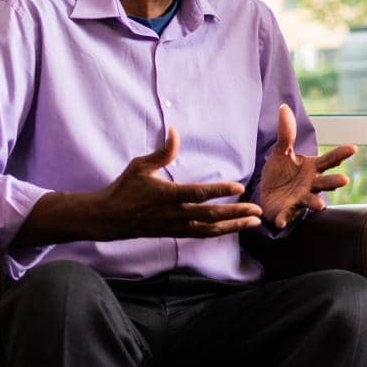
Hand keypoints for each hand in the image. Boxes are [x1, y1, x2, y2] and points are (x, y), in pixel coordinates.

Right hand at [98, 128, 263, 237]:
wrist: (108, 218)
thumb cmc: (124, 189)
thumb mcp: (140, 166)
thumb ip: (162, 152)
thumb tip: (175, 131)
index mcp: (167, 195)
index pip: (198, 193)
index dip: (220, 191)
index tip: (239, 187)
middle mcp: (174, 214)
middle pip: (211, 215)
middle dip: (236, 213)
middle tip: (257, 211)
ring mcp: (175, 226)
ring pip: (209, 230)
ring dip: (233, 226)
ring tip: (253, 223)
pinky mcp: (175, 234)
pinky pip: (201, 235)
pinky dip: (219, 232)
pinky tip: (232, 228)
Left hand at [258, 104, 355, 228]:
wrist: (266, 196)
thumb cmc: (279, 174)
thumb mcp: (281, 152)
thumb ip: (286, 133)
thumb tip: (283, 107)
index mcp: (312, 168)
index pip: (329, 160)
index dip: (341, 154)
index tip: (353, 147)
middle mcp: (311, 185)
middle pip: (326, 183)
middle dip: (335, 182)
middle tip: (345, 180)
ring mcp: (300, 199)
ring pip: (311, 201)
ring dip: (316, 203)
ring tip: (321, 205)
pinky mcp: (286, 211)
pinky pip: (286, 216)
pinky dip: (284, 219)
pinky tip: (281, 221)